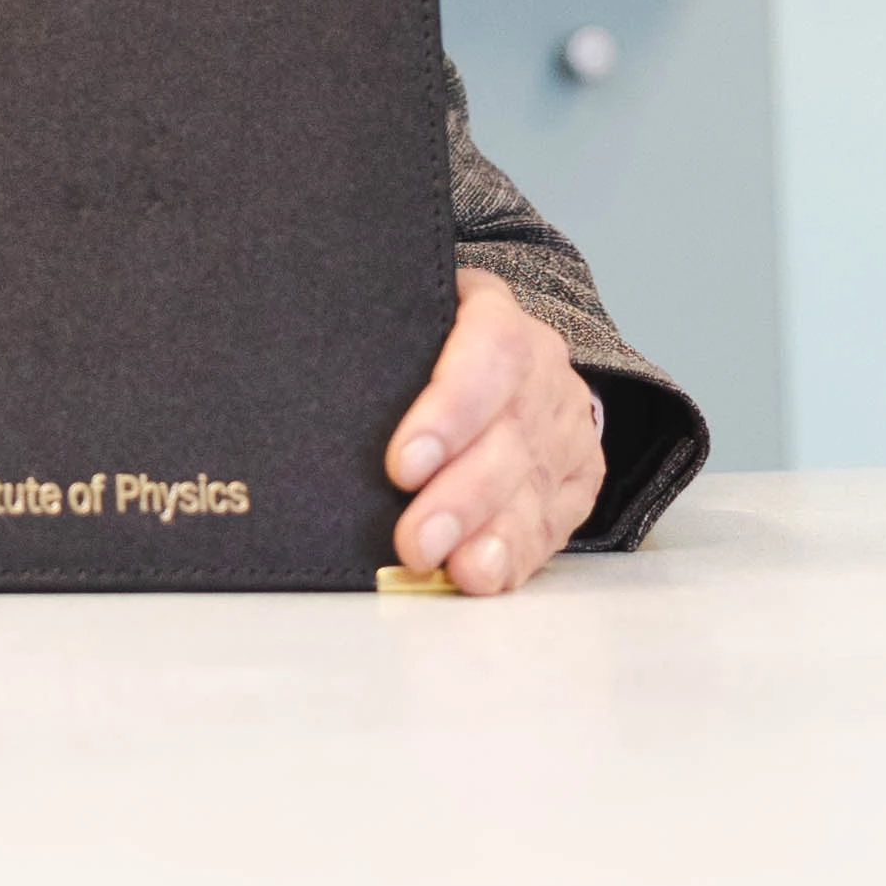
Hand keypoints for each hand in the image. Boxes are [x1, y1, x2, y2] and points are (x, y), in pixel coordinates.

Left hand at [385, 269, 604, 594]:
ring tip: (461, 571)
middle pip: (511, 434)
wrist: (491, 351)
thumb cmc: (420, 342)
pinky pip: (556, 519)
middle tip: (416, 541)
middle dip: (462, 498)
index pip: (490, 350)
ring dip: (495, 536)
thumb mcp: (396, 321)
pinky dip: (519, 554)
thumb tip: (305, 397)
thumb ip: (368, 349)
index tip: (402, 465)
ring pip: (535, 484)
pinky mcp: (579, 473)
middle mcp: (540, 365)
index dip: (451, 410)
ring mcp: (564, 421)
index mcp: (492, 311)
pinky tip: (489, 574)